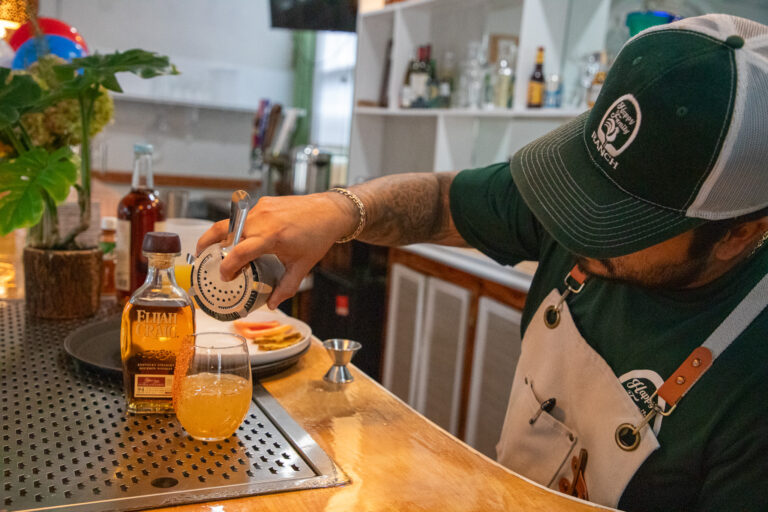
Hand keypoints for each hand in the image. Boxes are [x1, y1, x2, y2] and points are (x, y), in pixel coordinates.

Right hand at [196, 193, 357, 308]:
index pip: (239, 252)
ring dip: (222, 235)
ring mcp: (262, 209)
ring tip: (216, 249)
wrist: (330, 212)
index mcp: (272, 237)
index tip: (225, 277)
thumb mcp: (302, 266)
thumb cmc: (318, 236)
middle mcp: (263, 220)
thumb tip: (272, 304)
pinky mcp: (264, 203)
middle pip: (225, 232)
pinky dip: (238, 228)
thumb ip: (286, 288)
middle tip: (203, 259)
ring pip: (232, 222)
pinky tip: (240, 238)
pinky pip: (244, 216)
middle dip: (209, 245)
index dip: (227, 266)